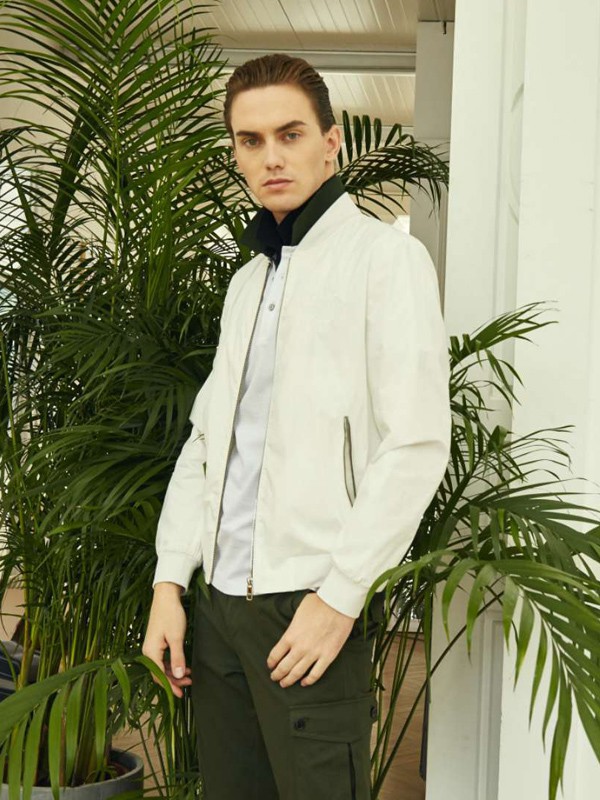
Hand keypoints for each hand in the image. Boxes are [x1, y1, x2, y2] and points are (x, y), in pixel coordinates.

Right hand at [142, 582, 191, 698]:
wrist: (166, 597)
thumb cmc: (171, 614)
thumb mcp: (176, 637)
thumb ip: (177, 657)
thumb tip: (178, 675)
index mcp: (150, 652)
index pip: (159, 676)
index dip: (170, 686)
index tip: (180, 694)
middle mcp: (148, 651)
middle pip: (159, 673)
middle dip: (174, 680)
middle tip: (188, 684)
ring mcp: (151, 647)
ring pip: (162, 666)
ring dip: (174, 672)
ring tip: (188, 676)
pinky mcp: (156, 642)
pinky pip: (163, 659)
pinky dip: (173, 664)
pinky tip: (183, 665)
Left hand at [267, 592, 354, 687]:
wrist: (337, 604)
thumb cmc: (318, 603)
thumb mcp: (298, 612)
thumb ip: (292, 626)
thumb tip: (291, 632)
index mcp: (290, 635)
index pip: (275, 654)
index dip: (271, 662)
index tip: (270, 665)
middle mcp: (300, 647)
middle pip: (284, 667)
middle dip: (277, 674)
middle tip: (274, 677)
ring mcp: (314, 653)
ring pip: (297, 673)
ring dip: (289, 680)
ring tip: (284, 683)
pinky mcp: (328, 656)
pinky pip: (316, 674)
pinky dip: (309, 681)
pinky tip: (304, 682)